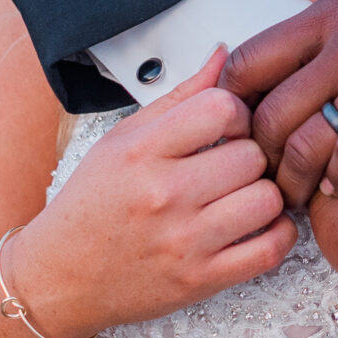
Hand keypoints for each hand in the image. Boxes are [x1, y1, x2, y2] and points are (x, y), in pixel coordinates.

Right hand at [14, 47, 298, 337]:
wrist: (59, 279)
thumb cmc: (90, 206)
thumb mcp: (122, 140)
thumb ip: (179, 98)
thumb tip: (223, 56)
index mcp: (141, 153)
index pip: (221, 108)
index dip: (236, 112)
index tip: (228, 126)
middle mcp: (163, 196)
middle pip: (251, 155)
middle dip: (250, 155)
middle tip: (235, 164)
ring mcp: (183, 242)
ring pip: (267, 199)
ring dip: (264, 194)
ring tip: (244, 194)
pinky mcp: (200, 281)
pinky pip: (270, 249)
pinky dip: (278, 234)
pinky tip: (258, 225)